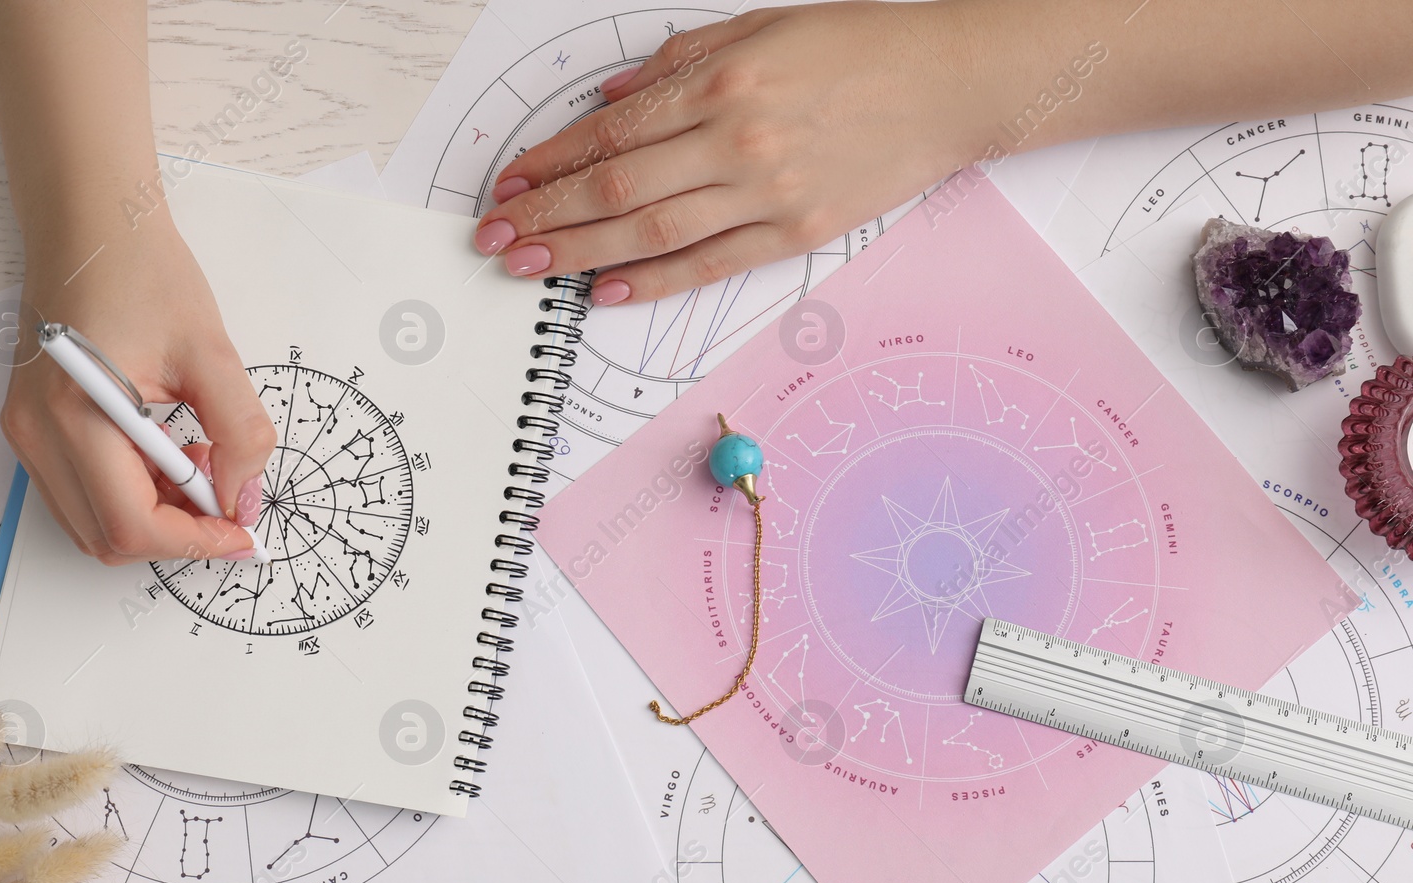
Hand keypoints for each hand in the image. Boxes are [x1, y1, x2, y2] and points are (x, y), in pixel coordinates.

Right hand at [3, 225, 276, 565]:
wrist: (91, 227)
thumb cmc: (143, 273)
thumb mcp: (213, 352)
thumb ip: (239, 432)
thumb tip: (242, 497)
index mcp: (77, 414)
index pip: (133, 524)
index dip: (195, 542)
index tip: (242, 532)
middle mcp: (37, 433)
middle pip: (109, 538)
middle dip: (176, 532)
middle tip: (224, 490)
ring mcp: (27, 433)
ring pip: (93, 525)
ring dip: (153, 516)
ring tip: (196, 460)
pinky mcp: (33, 428)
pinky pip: (82, 495)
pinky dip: (130, 496)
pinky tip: (167, 453)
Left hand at [472, 2, 986, 304]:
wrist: (950, 86)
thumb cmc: (856, 48)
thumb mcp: (758, 28)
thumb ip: (676, 64)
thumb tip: (605, 102)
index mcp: (723, 82)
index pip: (612, 131)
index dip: (550, 161)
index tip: (509, 182)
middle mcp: (738, 141)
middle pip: (617, 190)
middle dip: (545, 214)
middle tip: (494, 236)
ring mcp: (768, 195)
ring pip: (651, 235)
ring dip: (579, 253)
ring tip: (529, 266)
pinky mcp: (796, 235)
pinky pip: (709, 266)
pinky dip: (652, 283)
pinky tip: (603, 292)